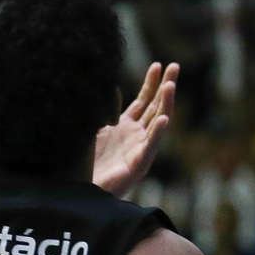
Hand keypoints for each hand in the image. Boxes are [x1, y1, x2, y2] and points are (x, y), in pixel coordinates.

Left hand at [92, 62, 177, 195]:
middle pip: (156, 107)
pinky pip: (150, 148)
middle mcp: (136, 136)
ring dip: (166, 104)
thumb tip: (109, 86)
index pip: (144, 100)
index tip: (158, 64)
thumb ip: (103, 108)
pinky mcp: (138, 167)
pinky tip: (164, 120)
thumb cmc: (84, 161)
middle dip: (166, 86)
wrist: (78, 189)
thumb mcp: (93, 126)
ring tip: (171, 86)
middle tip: (176, 66)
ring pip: (158, 124)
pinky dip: (158, 134)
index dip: (152, 82)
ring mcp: (139, 150)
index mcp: (126, 126)